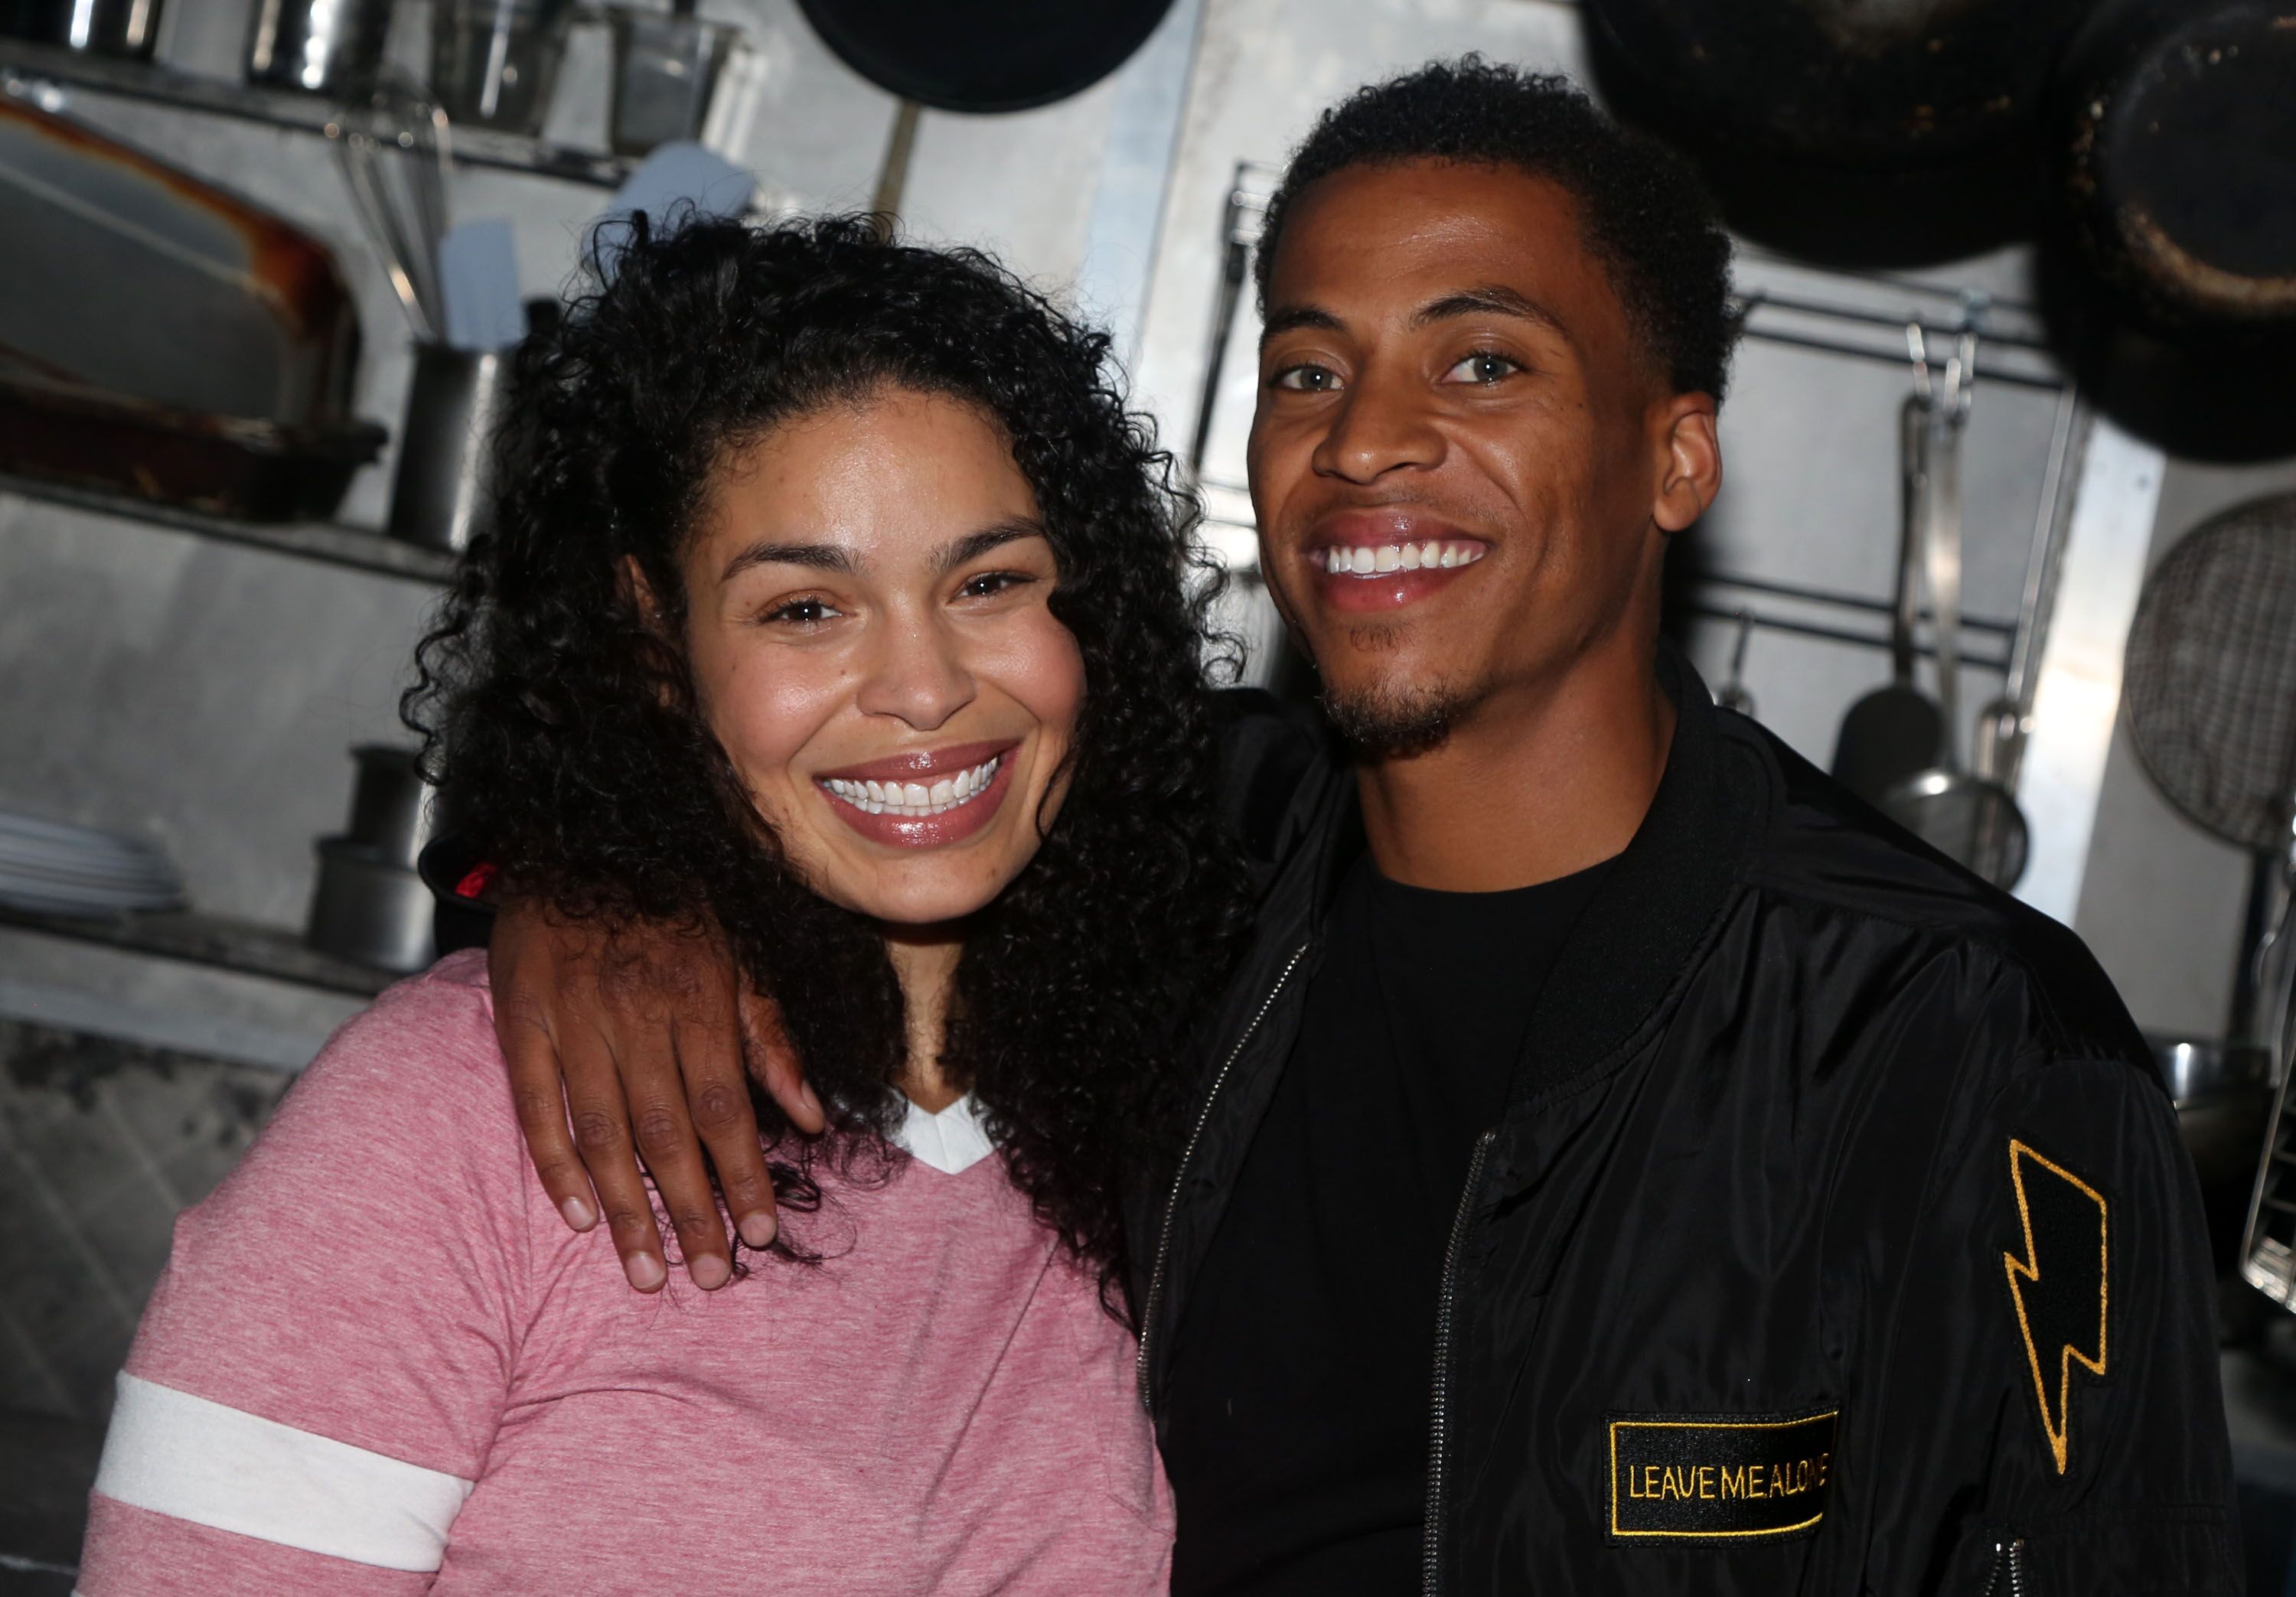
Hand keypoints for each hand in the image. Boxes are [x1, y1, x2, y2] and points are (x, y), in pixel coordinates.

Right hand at [488, 899, 825, 1290]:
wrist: (579, 834)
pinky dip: (555, 1164)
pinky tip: (579, 1215)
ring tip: (647, 1272)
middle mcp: (637, 1017)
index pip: (726, 1109)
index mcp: (697, 1001)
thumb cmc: (673, 900)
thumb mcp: (740, 952)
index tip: (761, 1234)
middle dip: (692, 1213)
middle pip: (667, 1134)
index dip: (743, 1177)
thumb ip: (770, 1036)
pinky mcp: (521, 1020)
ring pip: (603, 1132)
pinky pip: (536, 1105)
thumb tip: (811, 1117)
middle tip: (710, 1277)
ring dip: (627, 1210)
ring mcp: (573, 1021)